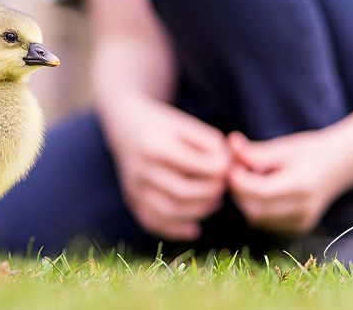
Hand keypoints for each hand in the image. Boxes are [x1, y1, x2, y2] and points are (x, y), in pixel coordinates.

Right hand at [100, 95, 230, 240]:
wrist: (124, 123)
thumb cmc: (162, 123)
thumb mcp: (184, 123)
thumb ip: (208, 142)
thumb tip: (227, 168)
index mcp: (155, 145)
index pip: (193, 165)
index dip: (218, 169)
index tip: (228, 166)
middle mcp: (141, 169)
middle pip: (183, 192)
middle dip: (211, 192)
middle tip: (223, 186)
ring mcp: (134, 186)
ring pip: (170, 211)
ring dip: (199, 212)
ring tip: (214, 202)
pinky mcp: (131, 199)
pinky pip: (153, 222)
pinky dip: (175, 230)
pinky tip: (194, 229)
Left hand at [226, 129, 348, 236]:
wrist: (338, 166)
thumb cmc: (310, 151)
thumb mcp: (284, 147)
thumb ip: (256, 152)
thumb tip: (230, 145)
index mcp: (303, 186)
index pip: (261, 191)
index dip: (239, 179)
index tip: (231, 164)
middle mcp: (304, 209)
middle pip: (255, 209)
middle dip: (239, 190)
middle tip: (234, 170)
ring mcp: (302, 223)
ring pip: (257, 219)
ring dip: (244, 200)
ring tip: (247, 179)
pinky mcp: (297, 229)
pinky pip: (265, 223)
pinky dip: (255, 208)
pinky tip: (259, 192)